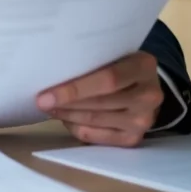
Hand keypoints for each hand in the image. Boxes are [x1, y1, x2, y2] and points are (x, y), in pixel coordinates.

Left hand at [36, 51, 164, 147]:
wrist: (145, 85)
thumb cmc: (120, 64)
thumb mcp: (113, 53)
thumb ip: (91, 59)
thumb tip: (50, 71)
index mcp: (143, 66)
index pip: (107, 80)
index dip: (74, 89)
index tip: (45, 95)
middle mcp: (149, 95)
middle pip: (99, 102)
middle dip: (66, 103)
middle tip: (41, 101)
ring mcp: (144, 120)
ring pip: (95, 120)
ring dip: (67, 115)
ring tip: (49, 107)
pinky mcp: (134, 138)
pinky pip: (96, 136)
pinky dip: (75, 127)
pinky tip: (65, 118)